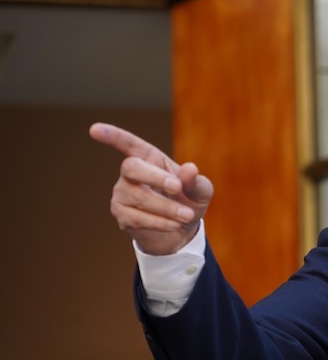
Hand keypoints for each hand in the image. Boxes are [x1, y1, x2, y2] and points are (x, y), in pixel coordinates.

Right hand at [89, 123, 213, 254]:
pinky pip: (137, 218)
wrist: (182, 230)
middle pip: (131, 168)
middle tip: (177, 188)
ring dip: (166, 207)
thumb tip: (189, 169)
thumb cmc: (190, 201)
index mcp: (150, 158)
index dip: (112, 136)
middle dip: (155, 177)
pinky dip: (159, 222)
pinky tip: (174, 224)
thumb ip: (195, 180)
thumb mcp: (200, 190)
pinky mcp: (122, 215)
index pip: (129, 143)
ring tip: (187, 215)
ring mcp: (122, 194)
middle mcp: (131, 173)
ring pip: (138, 197)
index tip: (94, 129)